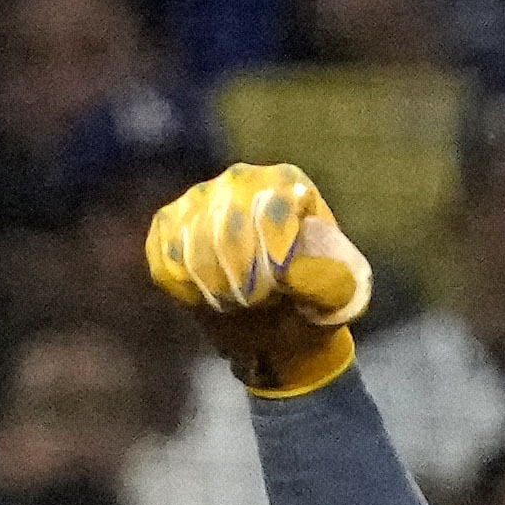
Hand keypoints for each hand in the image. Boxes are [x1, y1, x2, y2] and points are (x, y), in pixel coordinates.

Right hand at [143, 162, 372, 395]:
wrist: (275, 325)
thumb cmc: (311, 305)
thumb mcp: (338, 299)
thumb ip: (332, 278)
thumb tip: (294, 264)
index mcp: (287, 183)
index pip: (269, 214)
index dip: (270, 264)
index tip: (277, 292)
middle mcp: (240, 179)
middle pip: (227, 231)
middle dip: (243, 282)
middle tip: (257, 302)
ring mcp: (199, 197)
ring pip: (192, 245)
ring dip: (215, 288)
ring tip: (237, 300)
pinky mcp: (168, 222)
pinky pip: (165, 256)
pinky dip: (186, 287)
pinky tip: (206, 294)